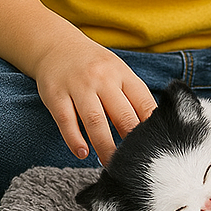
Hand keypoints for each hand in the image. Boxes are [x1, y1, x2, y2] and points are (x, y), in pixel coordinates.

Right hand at [32, 38, 155, 163]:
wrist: (56, 45)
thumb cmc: (94, 65)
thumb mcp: (117, 72)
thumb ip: (132, 96)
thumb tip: (151, 128)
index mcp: (122, 73)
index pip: (143, 102)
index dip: (151, 127)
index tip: (155, 147)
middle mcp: (102, 78)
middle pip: (121, 115)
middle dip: (130, 143)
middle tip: (135, 163)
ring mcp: (78, 86)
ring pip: (94, 121)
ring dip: (104, 146)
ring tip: (111, 165)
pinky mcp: (56, 95)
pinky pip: (66, 121)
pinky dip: (75, 140)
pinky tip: (82, 153)